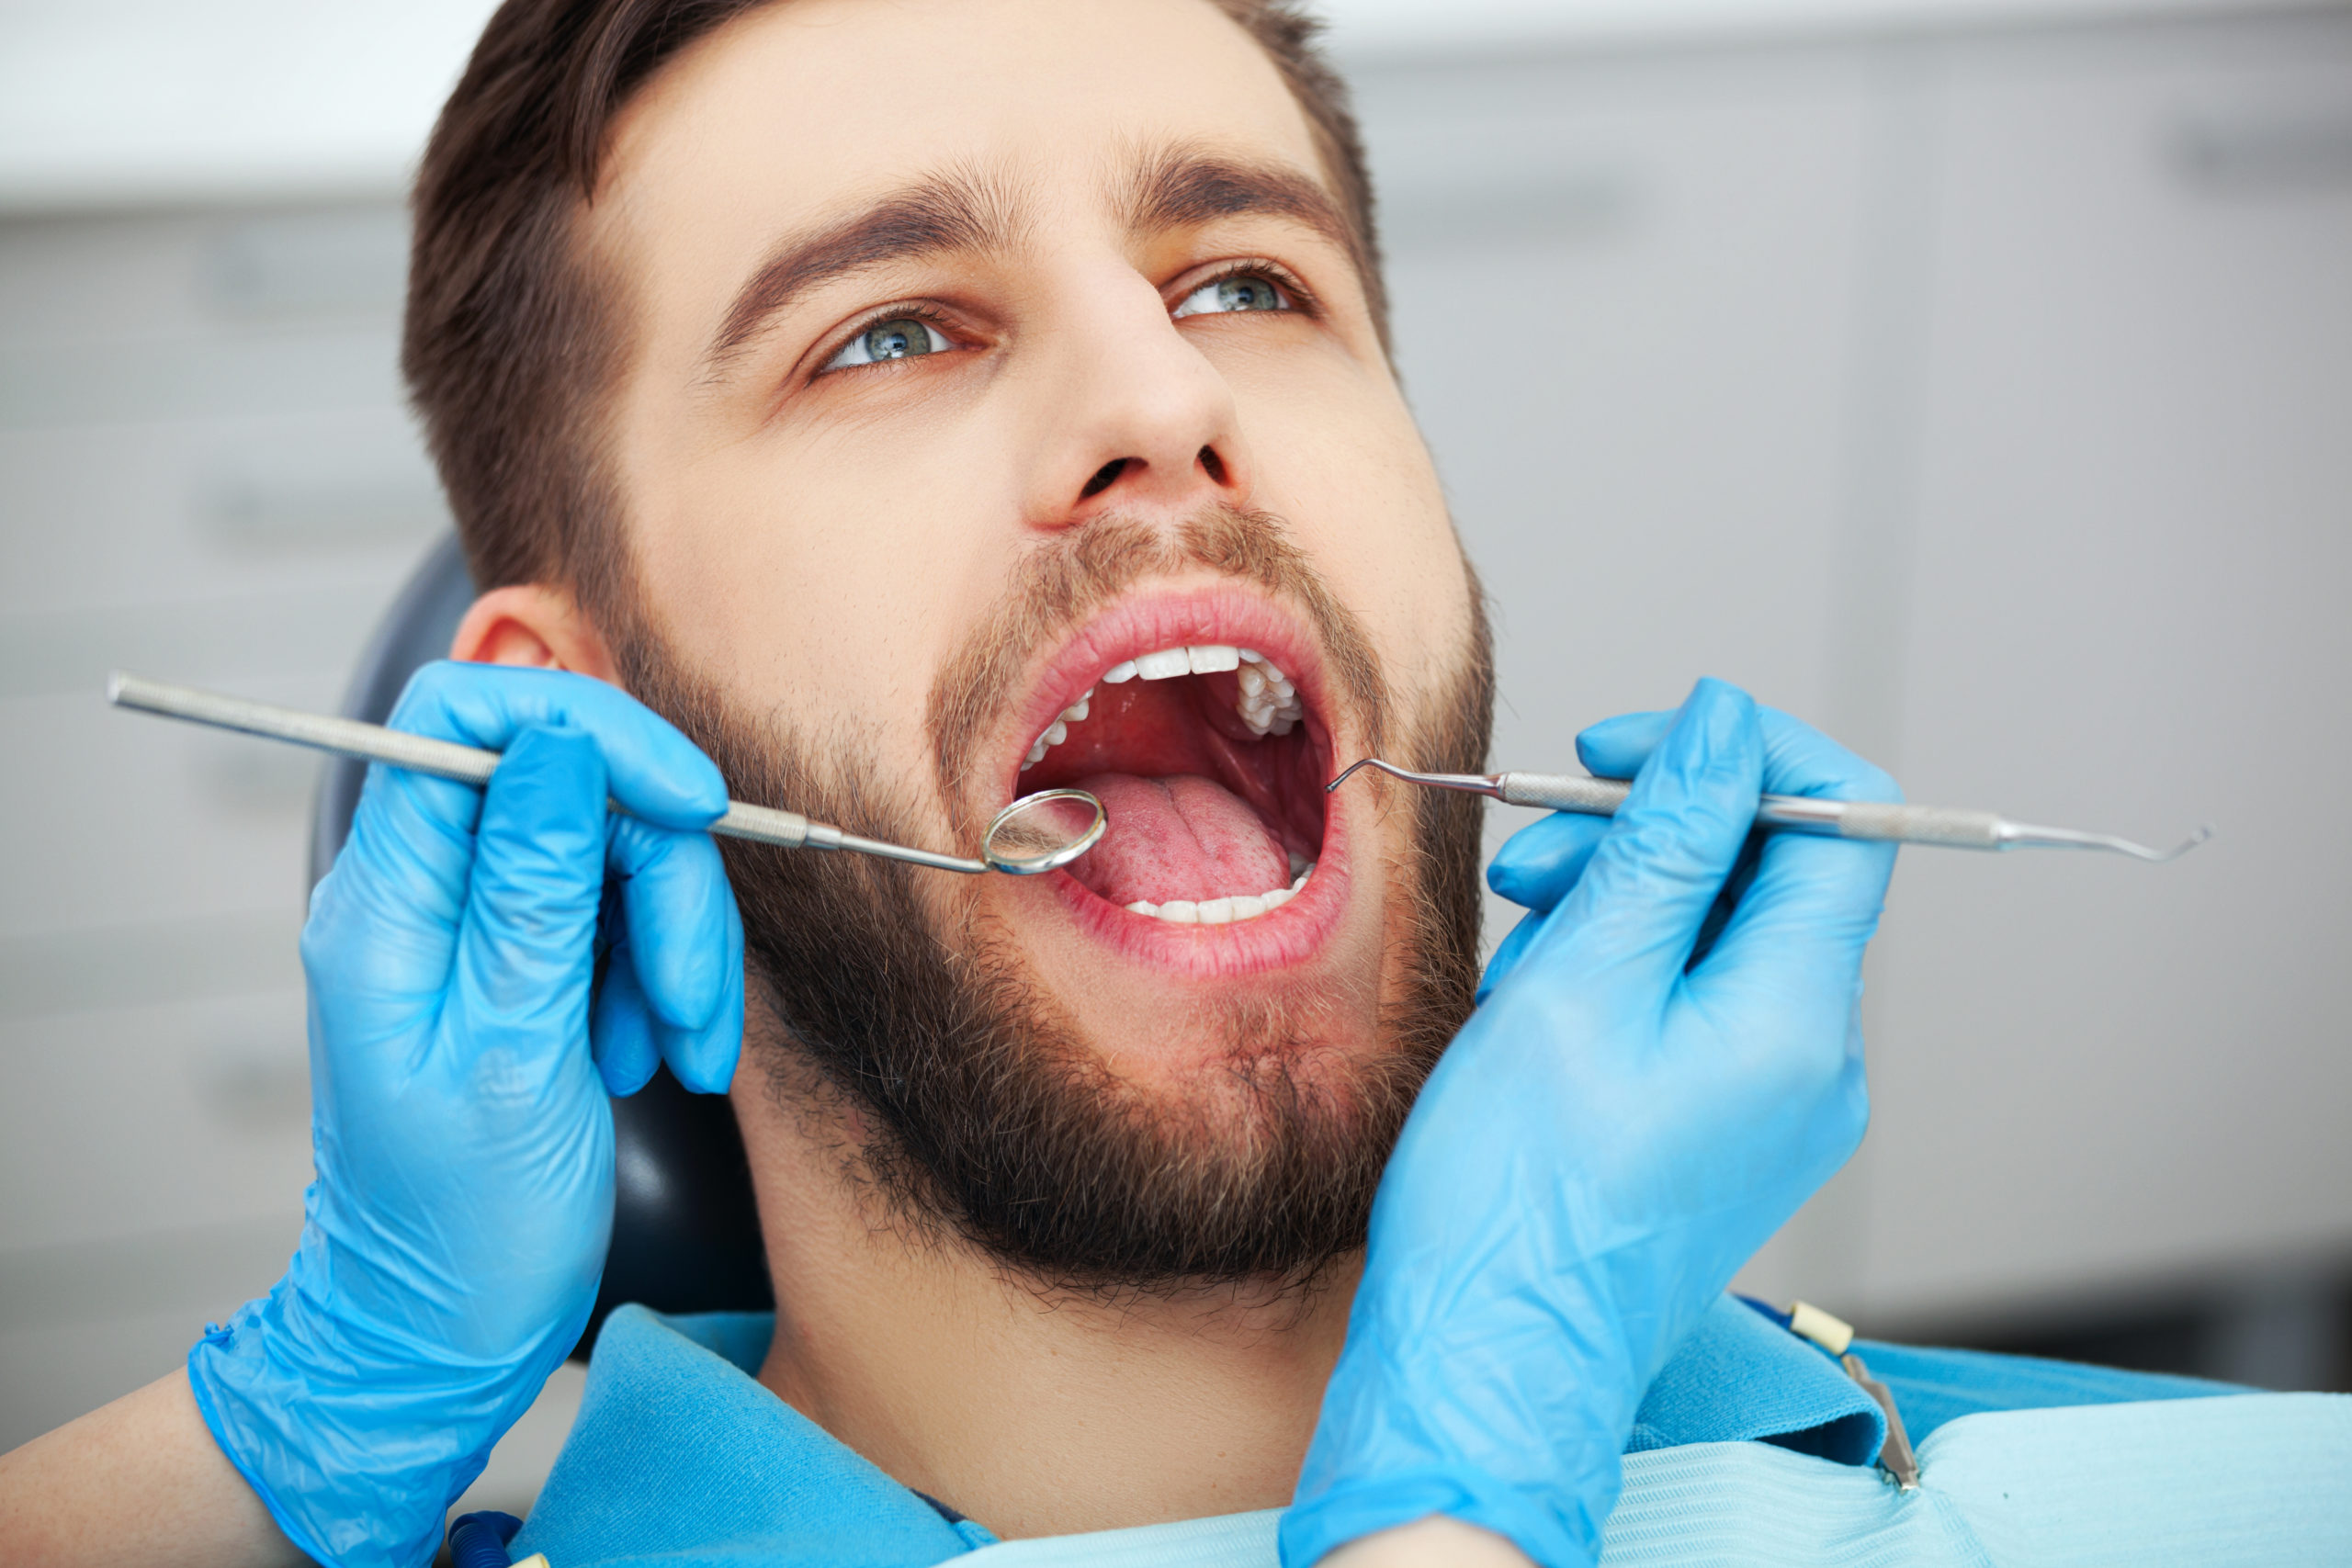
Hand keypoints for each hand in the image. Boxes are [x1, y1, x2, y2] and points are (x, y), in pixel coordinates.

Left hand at [185, 662, 744, 1567]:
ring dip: (679, 949)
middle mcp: (427, 893)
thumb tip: (556, 743)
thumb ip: (533, 889)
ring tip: (681, 1051)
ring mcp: (483, 927)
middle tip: (692, 1001)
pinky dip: (668, 984)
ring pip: (619, 853)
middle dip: (663, 881)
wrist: (446, 1332)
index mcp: (388, 901)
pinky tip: (663, 1059)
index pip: (466, 716)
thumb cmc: (460, 1223)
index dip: (589, 728)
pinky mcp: (535, 964)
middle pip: (575, 787)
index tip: (687, 803)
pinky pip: (629, 920)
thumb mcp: (512, 1053)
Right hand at [1283, 679, 1896, 1567]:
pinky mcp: (1731, 1130)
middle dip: (1650, 833)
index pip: (1842, 818)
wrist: (1491, 1357)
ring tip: (1521, 945)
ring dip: (1620, 903)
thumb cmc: (1518, 1194)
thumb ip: (1667, 840)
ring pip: (1719, 935)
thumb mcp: (1581, 981)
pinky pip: (1696, 1004)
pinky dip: (1621, 972)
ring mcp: (1778, 1102)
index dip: (1738, 754)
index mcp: (1798, 1015)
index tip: (1624, 749)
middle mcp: (1817, 1059)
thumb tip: (1728, 723)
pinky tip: (1540, 1001)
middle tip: (1534, 855)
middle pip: (1769, 873)